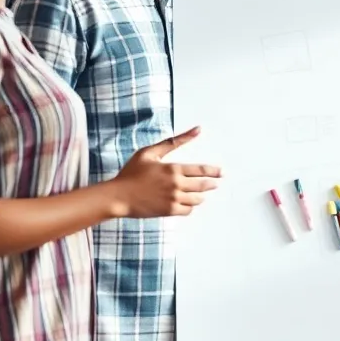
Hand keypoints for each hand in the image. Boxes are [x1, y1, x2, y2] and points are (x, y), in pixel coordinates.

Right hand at [107, 127, 221, 217]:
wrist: (118, 196)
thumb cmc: (132, 172)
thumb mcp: (149, 152)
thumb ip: (174, 141)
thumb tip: (197, 129)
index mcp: (173, 169)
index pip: (202, 170)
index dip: (214, 171)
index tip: (221, 172)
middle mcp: (176, 184)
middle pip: (203, 185)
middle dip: (212, 184)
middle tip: (216, 183)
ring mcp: (173, 199)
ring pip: (198, 199)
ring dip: (201, 195)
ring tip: (201, 193)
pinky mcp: (169, 211)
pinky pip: (188, 210)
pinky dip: (190, 206)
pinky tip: (187, 202)